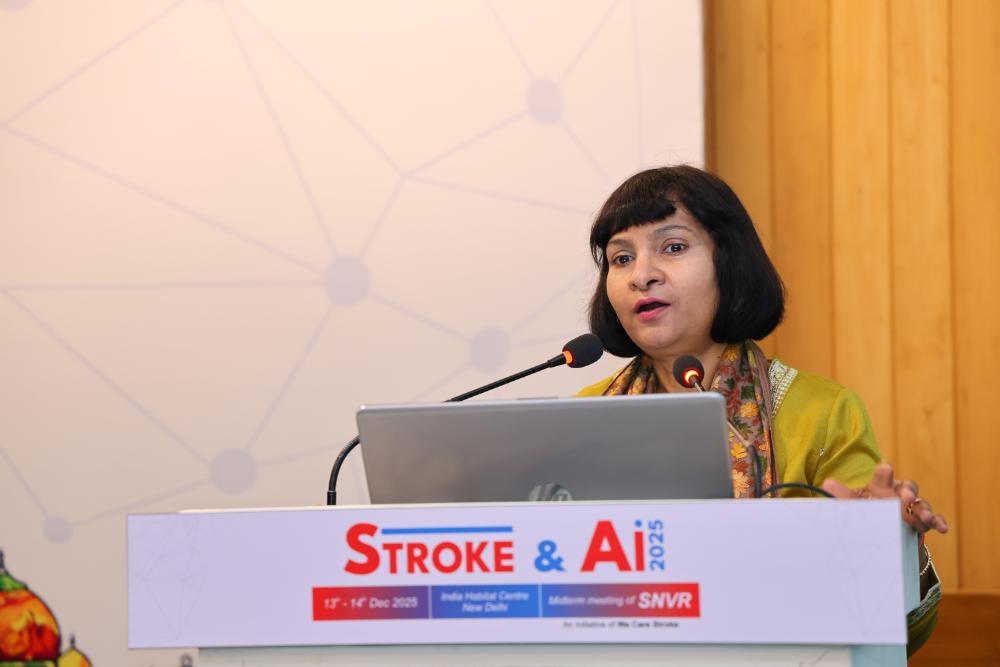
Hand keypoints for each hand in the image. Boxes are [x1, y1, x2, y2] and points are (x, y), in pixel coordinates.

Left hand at [822, 463, 948, 535]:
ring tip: (926, 517)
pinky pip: (933, 520)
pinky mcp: (922, 520)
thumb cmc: (866, 511)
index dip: (885, 473)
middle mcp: (899, 493)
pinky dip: (938, 522)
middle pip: (907, 487)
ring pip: (922, 504)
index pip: (884, 477)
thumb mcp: (853, 504)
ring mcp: (912, 506)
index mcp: (882, 486)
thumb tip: (826, 483)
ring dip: (925, 510)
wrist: (879, 531)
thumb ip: (842, 495)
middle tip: (907, 496)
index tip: (885, 468)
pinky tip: (942, 528)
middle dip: (908, 491)